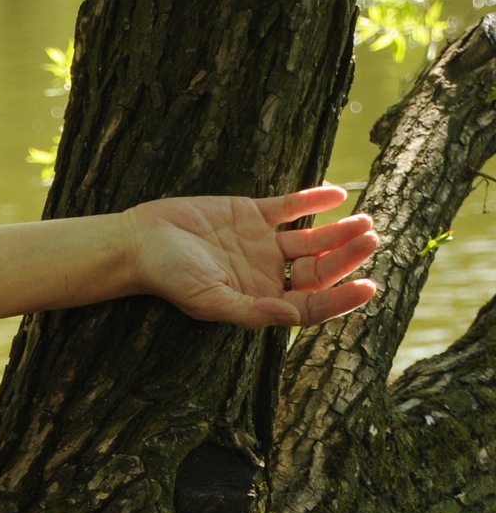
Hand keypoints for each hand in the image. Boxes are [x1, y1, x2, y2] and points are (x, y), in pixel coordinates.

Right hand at [124, 185, 377, 328]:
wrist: (142, 242)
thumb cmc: (170, 278)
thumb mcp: (209, 300)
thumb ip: (251, 311)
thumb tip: (292, 318)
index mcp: (259, 302)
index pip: (310, 306)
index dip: (341, 299)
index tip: (368, 285)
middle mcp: (266, 276)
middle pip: (317, 271)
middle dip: (346, 257)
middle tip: (370, 238)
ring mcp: (262, 245)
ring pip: (311, 241)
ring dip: (338, 231)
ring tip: (364, 221)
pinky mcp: (253, 215)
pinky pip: (291, 208)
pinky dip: (313, 200)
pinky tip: (336, 194)